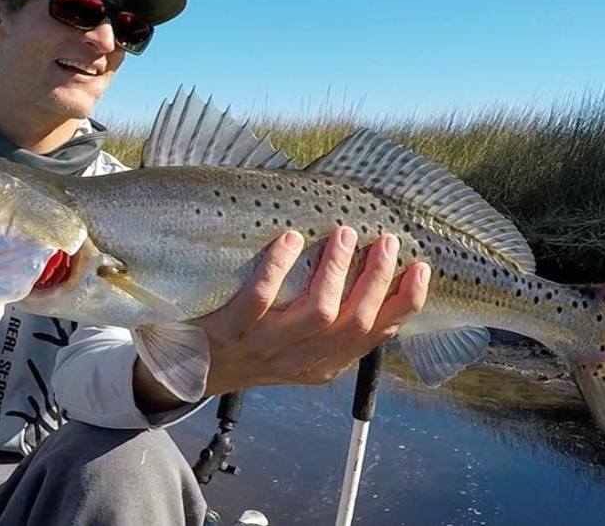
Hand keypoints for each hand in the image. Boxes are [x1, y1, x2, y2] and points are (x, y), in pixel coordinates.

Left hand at [199, 226, 429, 394]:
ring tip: (344, 235)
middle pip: (352, 324)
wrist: (183, 370)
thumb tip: (369, 273)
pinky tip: (290, 240)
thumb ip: (326, 321)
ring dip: (337, 270)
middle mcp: (297, 360)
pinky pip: (260, 299)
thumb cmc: (243, 345)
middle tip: (386, 242)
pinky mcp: (228, 333)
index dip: (404, 304)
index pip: (374, 336)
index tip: (422, 270)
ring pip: (318, 314)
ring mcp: (263, 347)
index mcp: (320, 364)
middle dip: (377, 280)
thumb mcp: (291, 345)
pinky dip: (279, 267)